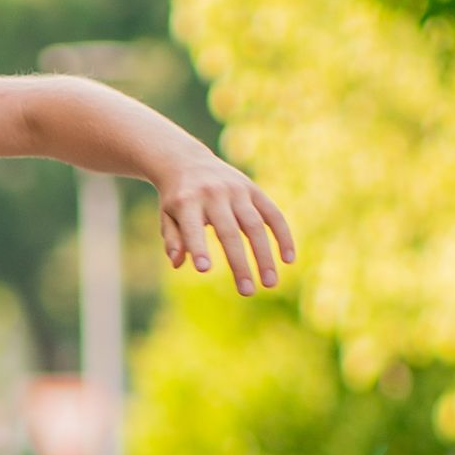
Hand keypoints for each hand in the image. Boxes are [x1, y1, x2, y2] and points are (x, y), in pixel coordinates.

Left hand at [156, 152, 295, 296]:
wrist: (187, 162)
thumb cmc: (176, 199)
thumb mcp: (167, 216)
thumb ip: (173, 238)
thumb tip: (178, 263)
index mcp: (187, 201)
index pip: (193, 227)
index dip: (198, 247)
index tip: (203, 269)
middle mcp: (214, 195)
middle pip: (229, 232)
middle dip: (239, 263)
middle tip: (247, 292)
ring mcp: (237, 191)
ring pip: (255, 226)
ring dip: (264, 256)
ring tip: (270, 283)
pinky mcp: (253, 190)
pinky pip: (272, 214)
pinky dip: (282, 236)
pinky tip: (288, 259)